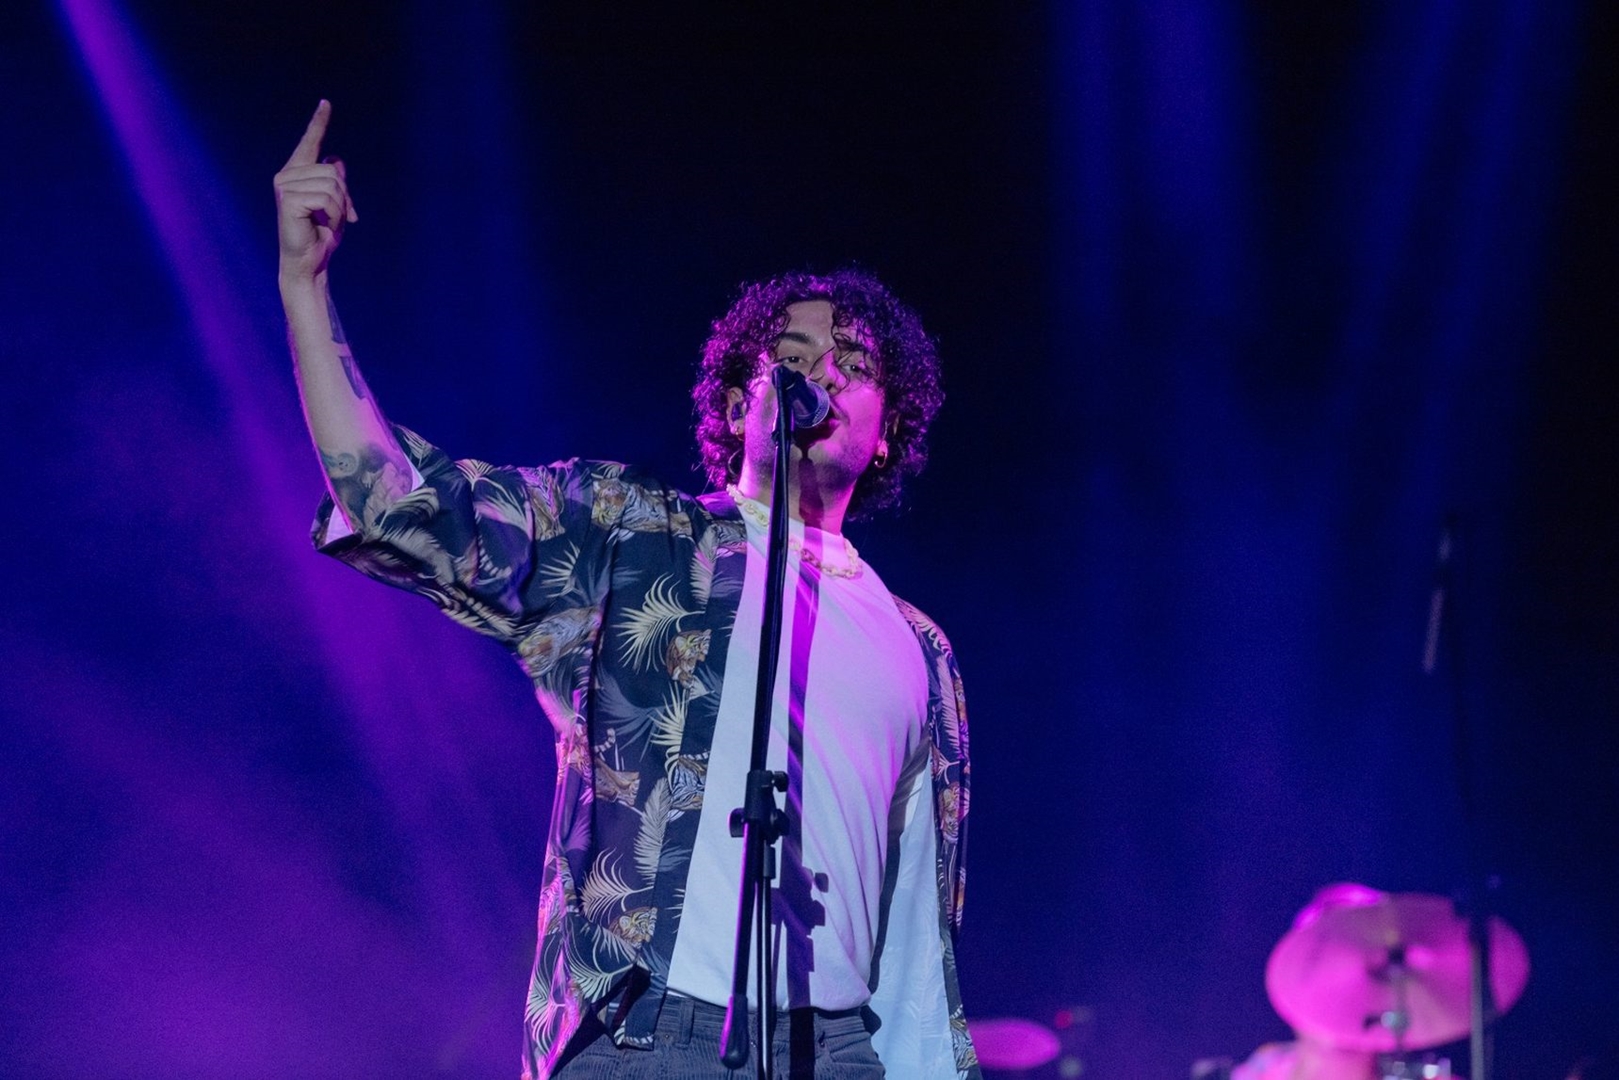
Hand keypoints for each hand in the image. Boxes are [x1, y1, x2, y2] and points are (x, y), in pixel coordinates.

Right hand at [274, 100, 358, 282]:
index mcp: (297, 173)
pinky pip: (325, 198)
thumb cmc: (321, 235)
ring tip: (328, 222)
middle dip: (344, 196)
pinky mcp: (287, 199)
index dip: (319, 123)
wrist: (309, 260)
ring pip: (331, 184)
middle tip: (342, 216)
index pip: (310, 143)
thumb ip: (336, 182)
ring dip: (339, 207)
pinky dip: (333, 213)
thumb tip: (335, 159)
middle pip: (332, 171)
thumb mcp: (336, 205)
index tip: (326, 103)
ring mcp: (284, 185)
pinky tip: (321, 224)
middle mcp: (286, 175)